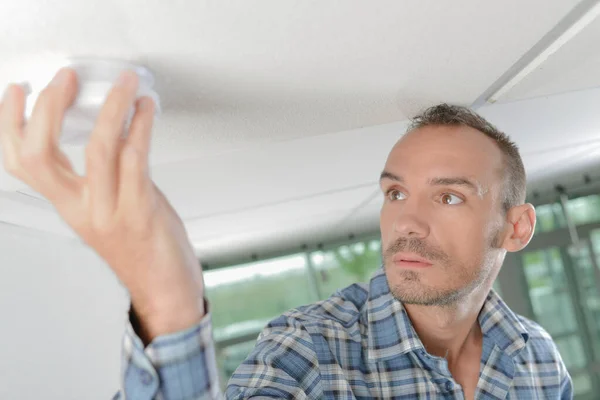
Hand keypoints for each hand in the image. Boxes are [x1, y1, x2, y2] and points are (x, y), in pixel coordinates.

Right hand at [0, 68, 204, 342]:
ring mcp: (110, 211)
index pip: (22, 163)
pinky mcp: (141, 211)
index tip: (17, 92)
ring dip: (111, 106)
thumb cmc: (142, 253)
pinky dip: (141, 127)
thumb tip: (115, 132)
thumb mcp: (109, 212)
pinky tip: (145, 110)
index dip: (9, 125)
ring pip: (98, 148)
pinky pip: (136, 160)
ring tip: (122, 84)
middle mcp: (82, 209)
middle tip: (64, 78)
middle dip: (48, 107)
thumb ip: (104, 177)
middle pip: (41, 153)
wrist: (165, 291)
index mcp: (69, 206)